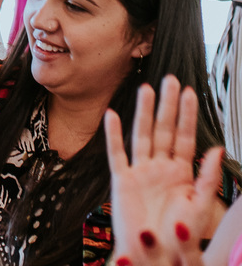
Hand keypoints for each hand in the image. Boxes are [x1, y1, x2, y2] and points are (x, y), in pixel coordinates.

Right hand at [105, 75, 222, 265]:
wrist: (154, 254)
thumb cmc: (178, 236)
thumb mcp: (201, 207)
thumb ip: (208, 177)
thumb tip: (215, 149)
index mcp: (182, 174)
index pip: (185, 137)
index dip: (187, 115)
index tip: (189, 92)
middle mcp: (161, 168)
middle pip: (163, 130)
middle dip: (167, 105)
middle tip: (169, 80)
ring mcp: (141, 172)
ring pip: (141, 135)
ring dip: (143, 112)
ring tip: (146, 89)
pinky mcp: (122, 181)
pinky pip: (116, 154)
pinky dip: (113, 134)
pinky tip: (112, 116)